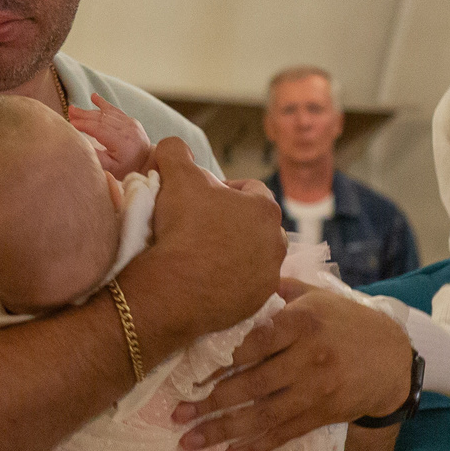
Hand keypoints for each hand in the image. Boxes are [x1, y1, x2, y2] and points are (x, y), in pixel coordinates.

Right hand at [68, 95, 153, 175]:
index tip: (71, 123)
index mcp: (122, 142)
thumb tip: (82, 147)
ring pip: (106, 113)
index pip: (99, 129)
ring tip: (74, 109)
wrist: (147, 162)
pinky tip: (94, 97)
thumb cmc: (128, 168)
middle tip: (69, 111)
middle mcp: (127, 129)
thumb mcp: (112, 169)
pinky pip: (115, 110)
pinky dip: (103, 103)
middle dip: (84, 115)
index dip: (84, 125)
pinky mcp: (131, 120)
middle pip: (101, 119)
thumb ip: (98, 158)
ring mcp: (130, 123)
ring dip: (89, 110)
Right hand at [118, 138, 284, 349]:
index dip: (223, 190)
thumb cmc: (181, 227)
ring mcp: (269, 276)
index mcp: (265, 208)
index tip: (200, 199)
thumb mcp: (174, 175)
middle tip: (200, 228)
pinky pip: (246, 286)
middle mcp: (277, 242)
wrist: (173, 289)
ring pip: (253, 256)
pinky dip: (231, 281)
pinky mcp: (257, 303)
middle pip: (253, 225)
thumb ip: (176, 151)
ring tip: (204, 256)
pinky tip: (206, 280)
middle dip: (232, 223)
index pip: (249, 189)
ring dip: (234, 253)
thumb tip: (173, 147)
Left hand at [178, 282, 412, 450]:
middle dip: (211, 402)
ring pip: (264, 414)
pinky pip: (285, 433)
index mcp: (306, 322)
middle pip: (254, 384)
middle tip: (177, 414)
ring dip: (224, 431)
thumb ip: (279, 291)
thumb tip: (236, 281)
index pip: (257, 342)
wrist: (394, 357)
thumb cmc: (347, 321)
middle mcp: (311, 358)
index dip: (223, 360)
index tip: (192, 373)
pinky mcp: (324, 414)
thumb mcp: (318, 296)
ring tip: (190, 440)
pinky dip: (256, 446)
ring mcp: (318, 390)